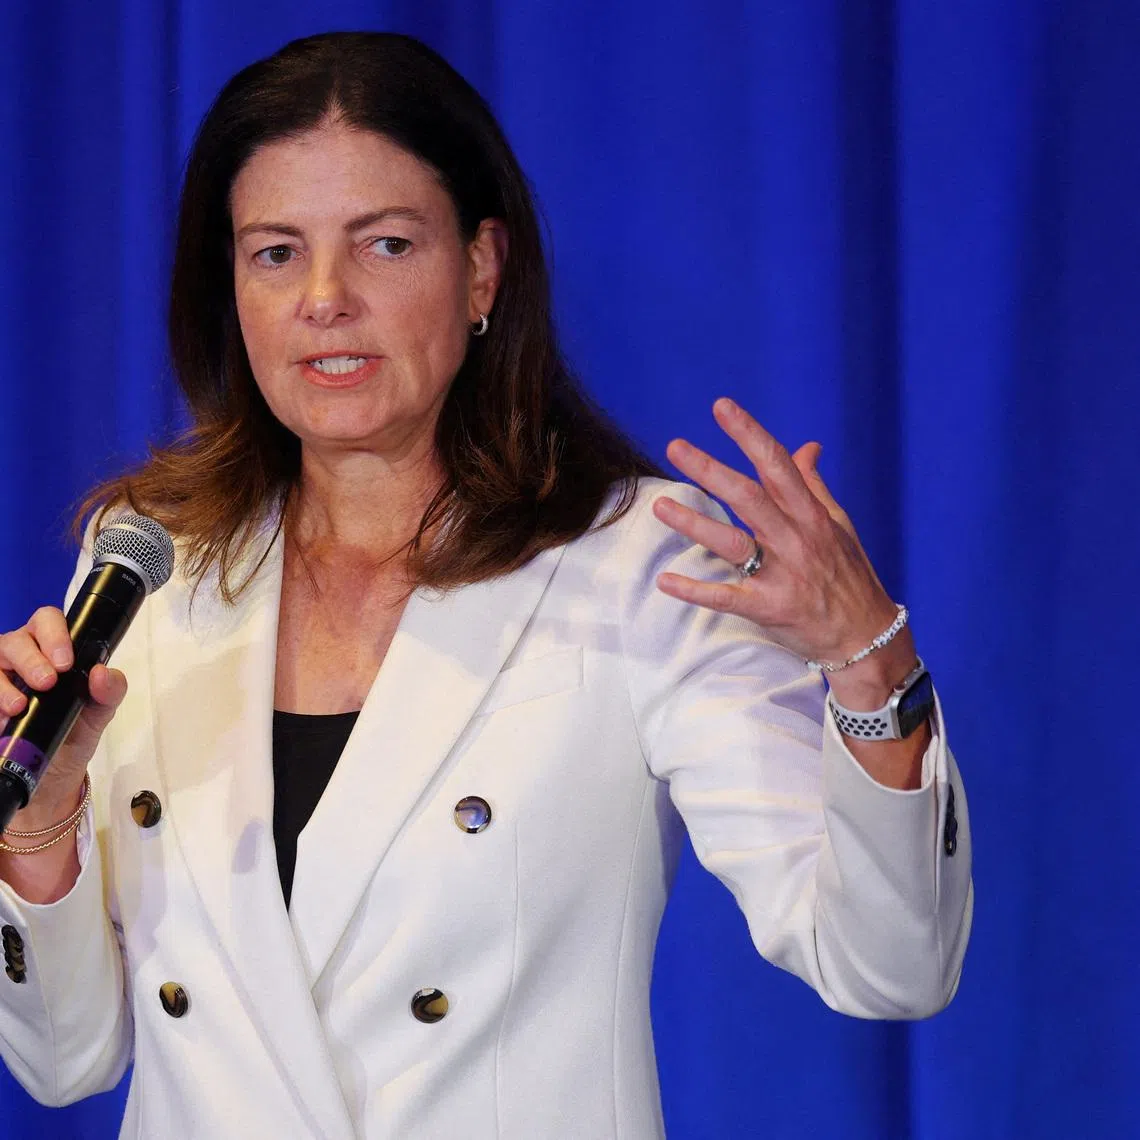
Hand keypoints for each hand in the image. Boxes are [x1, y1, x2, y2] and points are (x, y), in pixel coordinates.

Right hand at [0, 606, 126, 828]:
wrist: (52, 774)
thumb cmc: (75, 732)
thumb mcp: (99, 714)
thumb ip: (110, 692)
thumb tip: (102, 673)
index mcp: (54, 649)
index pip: (48, 621)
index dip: (55, 634)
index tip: (65, 662)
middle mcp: (23, 656)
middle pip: (16, 639)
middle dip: (31, 658)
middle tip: (47, 683)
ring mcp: (0, 675)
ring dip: (4, 681)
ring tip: (20, 706)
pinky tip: (5, 716)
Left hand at [653, 398, 902, 676]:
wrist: (868, 638)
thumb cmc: (850, 576)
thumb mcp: (840, 525)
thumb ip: (814, 485)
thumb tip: (807, 446)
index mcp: (812, 515)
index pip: (777, 465)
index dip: (749, 434)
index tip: (721, 408)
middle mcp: (797, 540)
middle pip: (749, 497)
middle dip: (711, 470)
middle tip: (675, 447)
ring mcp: (783, 575)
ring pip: (733, 544)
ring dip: (695, 524)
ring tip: (661, 506)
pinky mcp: (769, 609)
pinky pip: (727, 598)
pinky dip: (695, 590)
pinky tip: (666, 580)